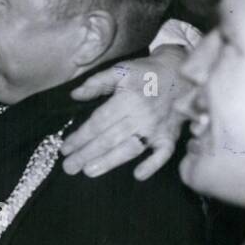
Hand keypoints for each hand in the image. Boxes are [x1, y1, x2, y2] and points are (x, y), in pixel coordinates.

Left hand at [60, 46, 189, 179]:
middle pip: (109, 139)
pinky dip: (152, 165)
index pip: (98, 123)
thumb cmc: (145, 73)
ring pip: (130, 149)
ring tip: (88, 171)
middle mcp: (142, 115)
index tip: (65, 148)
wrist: (180, 73)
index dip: (80, 137)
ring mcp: (157, 128)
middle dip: (86, 154)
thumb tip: (74, 95)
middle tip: (69, 166)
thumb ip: (96, 82)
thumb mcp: (120, 70)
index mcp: (128, 98)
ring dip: (109, 162)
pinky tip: (138, 175)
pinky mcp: (170, 137)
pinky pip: (163, 154)